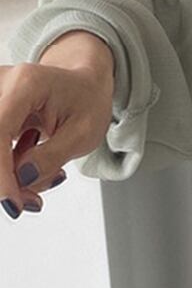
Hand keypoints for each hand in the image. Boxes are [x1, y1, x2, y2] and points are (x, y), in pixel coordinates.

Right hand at [0, 60, 114, 219]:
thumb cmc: (86, 101)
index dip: (1, 172)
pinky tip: (34, 165)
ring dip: (9, 177)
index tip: (13, 204)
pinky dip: (9, 170)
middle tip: (33, 199)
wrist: (83, 86)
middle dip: (7, 179)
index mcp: (25, 84)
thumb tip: (22, 177)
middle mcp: (1, 85)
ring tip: (45, 175)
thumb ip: (52, 155)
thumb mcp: (84, 131)